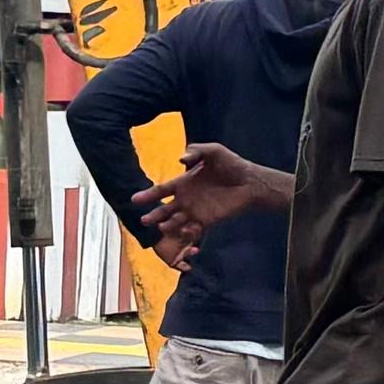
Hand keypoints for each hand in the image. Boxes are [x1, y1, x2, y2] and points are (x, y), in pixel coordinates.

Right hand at [133, 141, 279, 262]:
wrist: (249, 181)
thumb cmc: (231, 164)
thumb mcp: (213, 151)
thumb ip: (196, 151)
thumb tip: (180, 158)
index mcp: (183, 182)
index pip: (161, 190)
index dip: (147, 195)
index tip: (134, 199)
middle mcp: (186, 198)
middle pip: (164, 209)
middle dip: (153, 215)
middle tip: (144, 220)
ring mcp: (195, 211)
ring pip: (175, 222)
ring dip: (168, 226)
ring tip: (162, 227)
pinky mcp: (206, 221)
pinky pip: (192, 230)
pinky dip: (187, 232)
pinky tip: (186, 229)